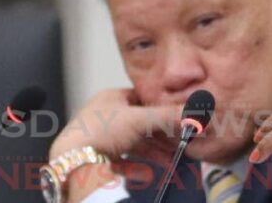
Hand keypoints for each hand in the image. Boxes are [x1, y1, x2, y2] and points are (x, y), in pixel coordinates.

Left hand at [49, 88, 181, 165]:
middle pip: (140, 124)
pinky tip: (147, 174)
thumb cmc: (101, 131)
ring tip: (171, 162)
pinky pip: (119, 161)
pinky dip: (135, 167)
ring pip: (132, 144)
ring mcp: (98, 136)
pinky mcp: (94, 157)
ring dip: (152, 153)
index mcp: (111, 97)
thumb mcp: (141, 119)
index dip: (161, 109)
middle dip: (161, 136)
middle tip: (179, 144)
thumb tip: (198, 111)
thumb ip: (170, 116)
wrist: (74, 161)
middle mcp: (104, 115)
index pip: (142, 99)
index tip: (178, 119)